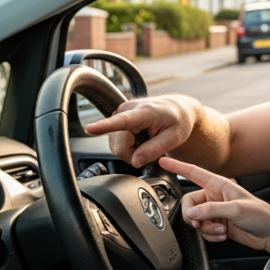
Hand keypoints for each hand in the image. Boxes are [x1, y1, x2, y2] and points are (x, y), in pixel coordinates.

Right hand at [84, 95, 199, 167]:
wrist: (179, 108)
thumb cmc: (179, 120)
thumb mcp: (174, 138)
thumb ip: (154, 150)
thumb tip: (136, 161)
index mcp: (144, 112)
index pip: (121, 121)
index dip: (104, 126)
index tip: (90, 128)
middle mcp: (128, 109)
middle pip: (119, 145)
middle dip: (133, 153)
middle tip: (151, 148)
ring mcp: (121, 112)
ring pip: (117, 145)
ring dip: (132, 149)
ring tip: (147, 140)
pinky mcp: (119, 117)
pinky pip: (118, 141)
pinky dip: (130, 144)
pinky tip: (141, 138)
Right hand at [159, 157, 269, 258]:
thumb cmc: (261, 216)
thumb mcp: (236, 210)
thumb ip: (211, 210)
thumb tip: (191, 214)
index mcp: (219, 185)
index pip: (193, 173)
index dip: (177, 166)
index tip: (162, 160)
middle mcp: (214, 196)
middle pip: (188, 204)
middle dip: (194, 217)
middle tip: (202, 223)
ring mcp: (215, 211)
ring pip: (195, 219)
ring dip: (205, 228)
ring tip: (221, 230)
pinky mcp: (216, 225)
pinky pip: (202, 230)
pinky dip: (210, 235)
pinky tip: (223, 234)